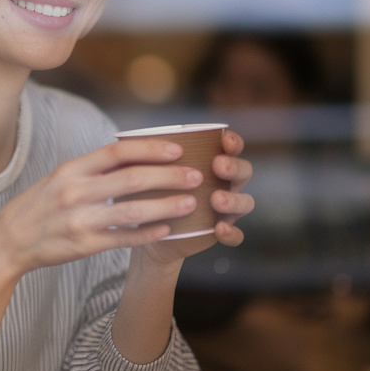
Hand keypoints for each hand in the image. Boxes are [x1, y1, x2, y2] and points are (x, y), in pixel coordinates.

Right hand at [0, 138, 204, 283]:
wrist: (8, 241)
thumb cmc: (40, 205)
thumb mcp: (60, 177)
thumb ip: (93, 168)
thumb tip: (132, 153)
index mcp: (72, 169)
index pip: (118, 151)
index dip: (150, 149)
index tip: (177, 148)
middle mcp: (76, 191)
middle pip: (132, 179)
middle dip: (169, 176)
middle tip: (196, 175)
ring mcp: (80, 220)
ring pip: (133, 210)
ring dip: (167, 205)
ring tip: (190, 202)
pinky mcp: (84, 245)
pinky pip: (123, 237)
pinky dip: (148, 233)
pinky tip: (168, 229)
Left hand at [136, 128, 254, 265]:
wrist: (150, 229)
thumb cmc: (152, 192)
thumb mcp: (150, 172)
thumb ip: (150, 155)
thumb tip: (125, 136)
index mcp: (212, 162)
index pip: (231, 147)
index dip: (233, 142)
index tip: (224, 139)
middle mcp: (225, 183)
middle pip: (243, 171)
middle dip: (233, 167)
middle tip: (218, 165)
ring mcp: (226, 209)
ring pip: (244, 202)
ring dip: (233, 199)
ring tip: (216, 199)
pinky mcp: (221, 231)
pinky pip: (236, 235)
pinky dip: (232, 233)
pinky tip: (219, 229)